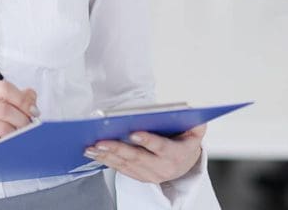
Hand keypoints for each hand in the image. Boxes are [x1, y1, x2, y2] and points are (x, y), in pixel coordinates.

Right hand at [0, 81, 37, 165]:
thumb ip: (10, 98)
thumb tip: (31, 96)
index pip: (3, 88)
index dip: (23, 99)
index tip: (33, 110)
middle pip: (5, 109)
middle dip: (23, 120)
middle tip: (29, 127)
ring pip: (3, 128)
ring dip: (17, 134)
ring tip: (19, 137)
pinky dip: (7, 146)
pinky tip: (7, 146)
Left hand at [84, 123, 205, 183]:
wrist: (187, 163)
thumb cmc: (186, 141)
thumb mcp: (196, 129)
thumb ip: (194, 119)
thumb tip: (188, 109)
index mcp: (176, 154)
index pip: (161, 147)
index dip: (148, 141)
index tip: (133, 133)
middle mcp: (162, 168)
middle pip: (137, 158)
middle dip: (118, 149)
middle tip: (101, 141)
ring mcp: (150, 175)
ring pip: (126, 165)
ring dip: (107, 156)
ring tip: (91, 147)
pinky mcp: (139, 177)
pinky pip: (121, 170)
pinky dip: (107, 161)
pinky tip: (95, 153)